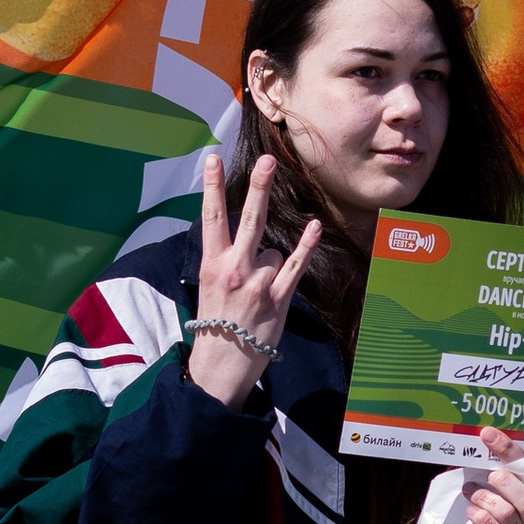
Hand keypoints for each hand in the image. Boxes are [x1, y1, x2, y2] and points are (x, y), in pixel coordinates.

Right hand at [187, 148, 320, 408]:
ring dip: (268, 264)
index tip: (212, 158)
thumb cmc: (216, 322)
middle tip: (267, 160)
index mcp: (211, 264)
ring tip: (254, 292)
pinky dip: (306, 245)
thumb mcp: (209, 285)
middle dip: (258, 187)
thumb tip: (248, 233)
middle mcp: (234, 269)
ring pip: (273, 250)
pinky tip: (314, 226)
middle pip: (249, 219)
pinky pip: (297, 264)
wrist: (222, 364)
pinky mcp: (279, 297)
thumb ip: (225, 257)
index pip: (211, 217)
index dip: (212, 187)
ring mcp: (258, 283)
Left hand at [464, 433, 523, 523]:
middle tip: (488, 476)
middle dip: (503, 484)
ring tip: (470, 490)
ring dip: (484, 499)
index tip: (487, 435)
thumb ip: (508, 473)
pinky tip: (472, 511)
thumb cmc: (519, 512)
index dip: (507, 449)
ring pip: (506, 514)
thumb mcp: (519, 490)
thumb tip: (481, 448)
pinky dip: (481, 520)